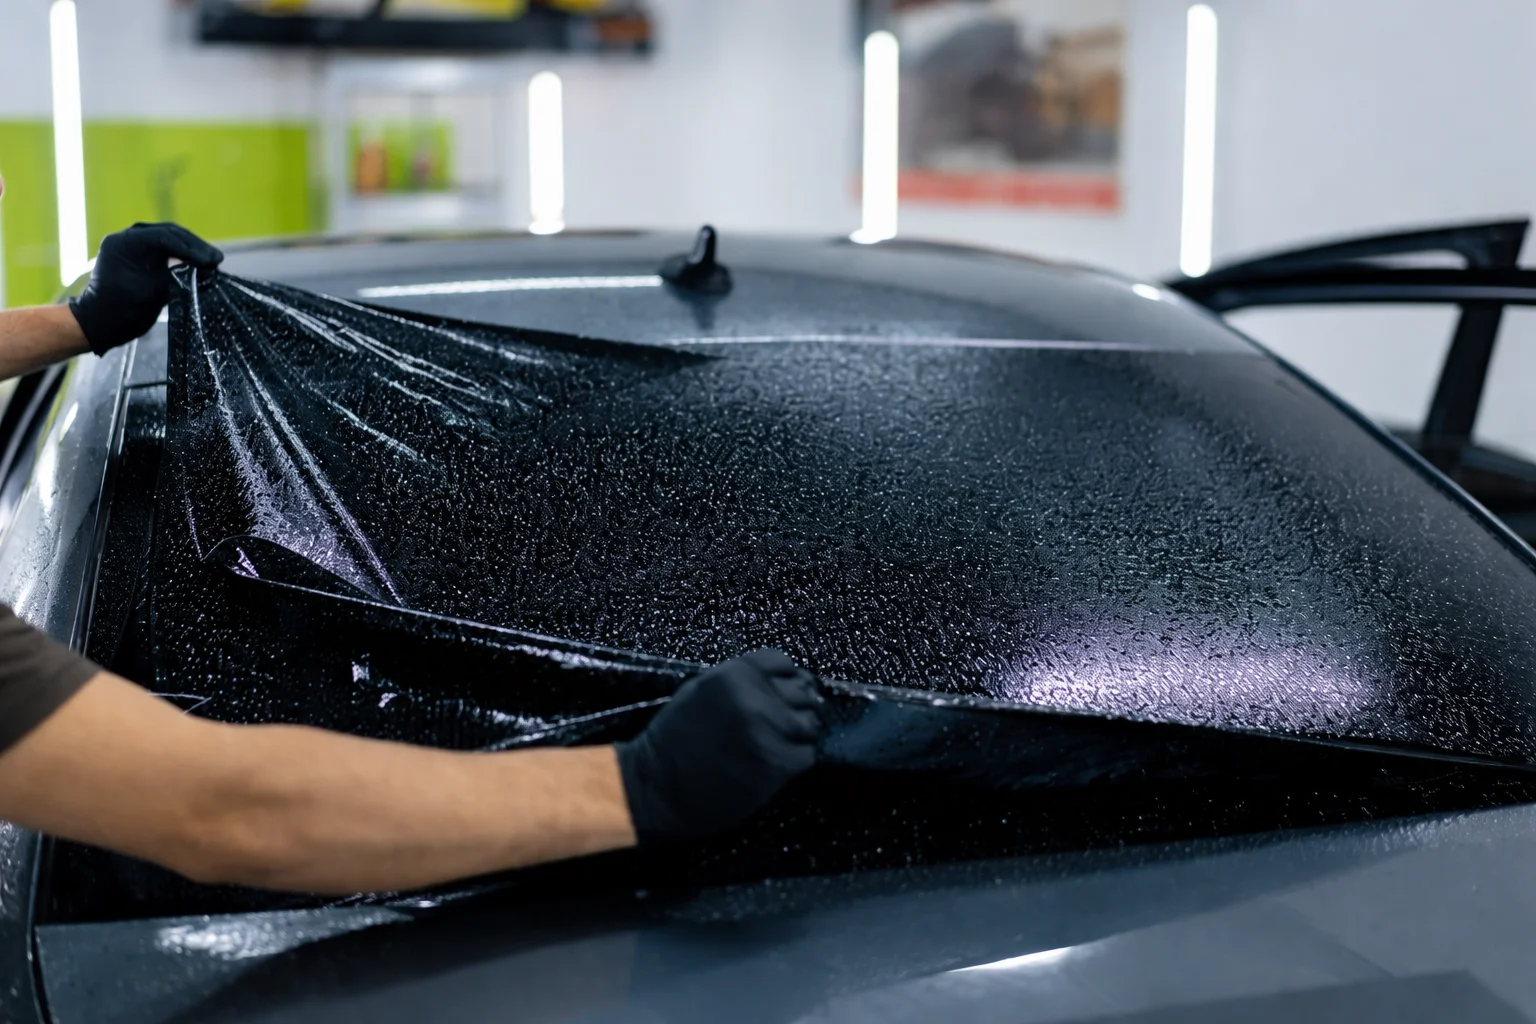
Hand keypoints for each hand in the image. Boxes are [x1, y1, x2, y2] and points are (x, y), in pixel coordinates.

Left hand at [68, 223, 222, 355]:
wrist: (101, 324)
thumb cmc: (122, 310)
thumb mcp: (153, 292)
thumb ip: (176, 275)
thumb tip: (202, 267)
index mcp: (123, 243)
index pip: (163, 236)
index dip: (190, 248)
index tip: (210, 261)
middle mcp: (127, 238)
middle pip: (167, 233)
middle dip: (194, 246)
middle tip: (216, 259)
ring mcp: (132, 245)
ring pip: (168, 239)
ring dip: (190, 249)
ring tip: (212, 261)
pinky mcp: (140, 256)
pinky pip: (164, 249)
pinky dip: (182, 255)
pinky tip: (198, 263)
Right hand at [616, 649, 824, 843]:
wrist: (656, 788)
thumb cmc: (673, 740)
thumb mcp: (700, 691)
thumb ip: (739, 680)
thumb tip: (780, 680)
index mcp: (734, 674)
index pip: (784, 662)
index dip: (787, 678)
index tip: (784, 692)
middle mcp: (756, 697)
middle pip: (803, 691)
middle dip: (797, 706)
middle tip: (785, 722)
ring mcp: (770, 730)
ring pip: (811, 723)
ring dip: (801, 734)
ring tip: (781, 743)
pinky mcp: (777, 764)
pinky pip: (807, 754)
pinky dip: (797, 758)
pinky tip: (776, 763)